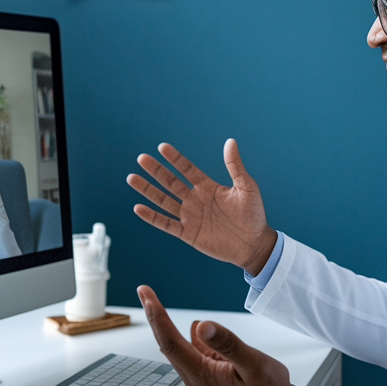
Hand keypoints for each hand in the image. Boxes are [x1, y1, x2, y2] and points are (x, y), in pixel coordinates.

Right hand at [127, 139, 275, 275]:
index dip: (175, 158)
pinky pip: (166, 224)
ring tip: (132, 178)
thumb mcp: (246, 187)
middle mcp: (195, 200)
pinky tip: (138, 208)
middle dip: (156, 171)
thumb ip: (235, 166)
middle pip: (170, 182)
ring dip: (148, 190)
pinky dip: (152, 217)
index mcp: (208, 187)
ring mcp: (190, 216)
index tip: (162, 147)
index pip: (187, 169)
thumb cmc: (253, 215)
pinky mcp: (188, 234)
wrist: (254, 244)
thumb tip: (230, 141)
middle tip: (141, 158)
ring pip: (164, 201)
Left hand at [137, 285, 297, 385]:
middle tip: (144, 292)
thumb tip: (202, 325)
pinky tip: (197, 328)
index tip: (147, 296)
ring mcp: (202, 379)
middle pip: (169, 343)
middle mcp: (196, 379)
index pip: (171, 342)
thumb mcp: (253, 364)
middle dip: (155, 316)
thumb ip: (228, 344)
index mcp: (201, 376)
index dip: (158, 317)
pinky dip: (191, 338)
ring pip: (180, 348)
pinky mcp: (210, 377)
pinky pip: (195, 354)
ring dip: (169, 326)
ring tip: (157, 304)